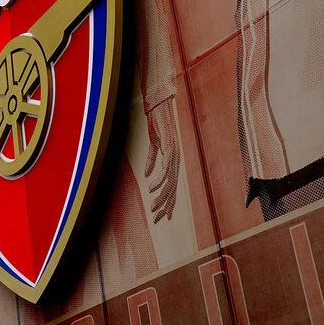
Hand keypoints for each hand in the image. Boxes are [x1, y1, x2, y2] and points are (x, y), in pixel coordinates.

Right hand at [144, 98, 179, 222]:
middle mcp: (176, 160)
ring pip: (170, 180)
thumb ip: (152, 161)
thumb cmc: (158, 125)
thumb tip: (147, 176)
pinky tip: (153, 185)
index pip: (172, 187)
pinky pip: (166, 163)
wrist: (160, 106)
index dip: (168, 203)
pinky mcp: (169, 144)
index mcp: (172, 162)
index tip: (162, 217)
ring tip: (153, 206)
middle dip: (165, 205)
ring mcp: (174, 153)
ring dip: (161, 194)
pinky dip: (160, 175)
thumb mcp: (153, 146)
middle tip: (156, 218)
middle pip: (173, 188)